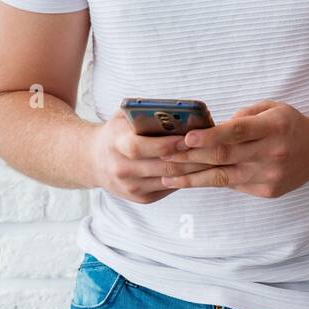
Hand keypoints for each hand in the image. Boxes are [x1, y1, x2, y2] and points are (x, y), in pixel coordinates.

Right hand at [85, 110, 211, 204]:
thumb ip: (147, 113)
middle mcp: (121, 169)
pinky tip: (203, 169)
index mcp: (116, 144)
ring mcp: (130, 186)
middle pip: (162, 165)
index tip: (189, 137)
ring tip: (215, 158)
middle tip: (214, 149)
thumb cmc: (117, 132)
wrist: (93, 161)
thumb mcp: (124, 116)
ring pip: (170, 179)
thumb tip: (182, 111)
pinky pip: (169, 187)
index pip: (140, 147)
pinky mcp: (141, 198)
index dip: (167, 144)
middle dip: (191, 157)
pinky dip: (187, 178)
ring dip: (195, 170)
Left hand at [157, 99, 308, 198]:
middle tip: (162, 156)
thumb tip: (211, 129)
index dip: (210, 136)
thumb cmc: (290, 124)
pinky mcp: (267, 191)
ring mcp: (270, 175)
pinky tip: (190, 180)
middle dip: (190, 157)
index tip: (186, 138)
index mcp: (274, 127)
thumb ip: (243, 117)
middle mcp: (272, 153)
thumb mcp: (272, 107)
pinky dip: (210, 182)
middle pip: (224, 157)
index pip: (237, 132)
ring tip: (166, 176)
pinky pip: (233, 185)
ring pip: (223, 178)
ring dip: (191, 177)